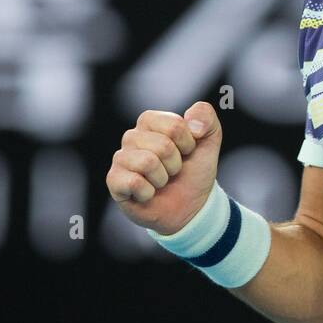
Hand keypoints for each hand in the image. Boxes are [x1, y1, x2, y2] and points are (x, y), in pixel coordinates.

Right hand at [105, 102, 222, 234]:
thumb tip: (192, 123)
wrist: (189, 206)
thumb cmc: (194, 169)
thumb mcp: (209, 139)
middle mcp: (131, 136)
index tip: (187, 152)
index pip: (173, 125)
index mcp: (151, 121)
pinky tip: (147, 193)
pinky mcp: (114, 180)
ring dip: (163, 178)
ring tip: (161, 181)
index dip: (188, 143)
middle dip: (176, 163)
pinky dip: (149, 193)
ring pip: (148, 162)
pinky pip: (134, 182)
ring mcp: (120, 158)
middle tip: (173, 171)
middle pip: (163, 145)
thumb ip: (205, 116)